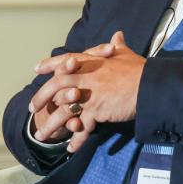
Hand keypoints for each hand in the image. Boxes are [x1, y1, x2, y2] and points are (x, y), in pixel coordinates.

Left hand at [29, 31, 144, 151]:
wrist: (149, 86)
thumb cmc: (139, 70)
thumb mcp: (126, 55)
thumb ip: (118, 46)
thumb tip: (117, 35)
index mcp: (90, 63)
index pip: (64, 61)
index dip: (50, 65)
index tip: (38, 69)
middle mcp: (85, 78)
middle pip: (55, 87)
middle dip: (41, 99)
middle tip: (33, 108)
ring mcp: (89, 95)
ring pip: (63, 111)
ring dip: (51, 125)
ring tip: (42, 136)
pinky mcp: (96, 111)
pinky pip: (82, 128)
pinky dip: (76, 140)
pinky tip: (70, 148)